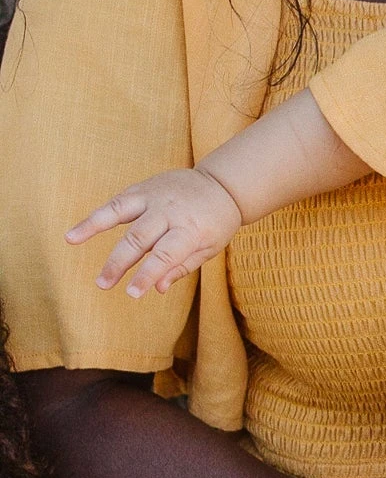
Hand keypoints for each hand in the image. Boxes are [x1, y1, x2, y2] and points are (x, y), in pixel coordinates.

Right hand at [65, 168, 242, 297]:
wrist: (222, 184)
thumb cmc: (216, 222)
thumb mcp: (209, 248)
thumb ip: (182, 267)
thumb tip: (158, 288)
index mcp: (191, 228)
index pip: (165, 255)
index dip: (147, 275)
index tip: (132, 294)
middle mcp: (170, 210)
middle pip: (139, 237)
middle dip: (119, 262)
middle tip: (102, 284)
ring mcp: (154, 196)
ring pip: (120, 210)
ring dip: (93, 226)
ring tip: (71, 239)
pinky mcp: (143, 188)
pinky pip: (117, 201)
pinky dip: (96, 214)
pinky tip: (77, 230)